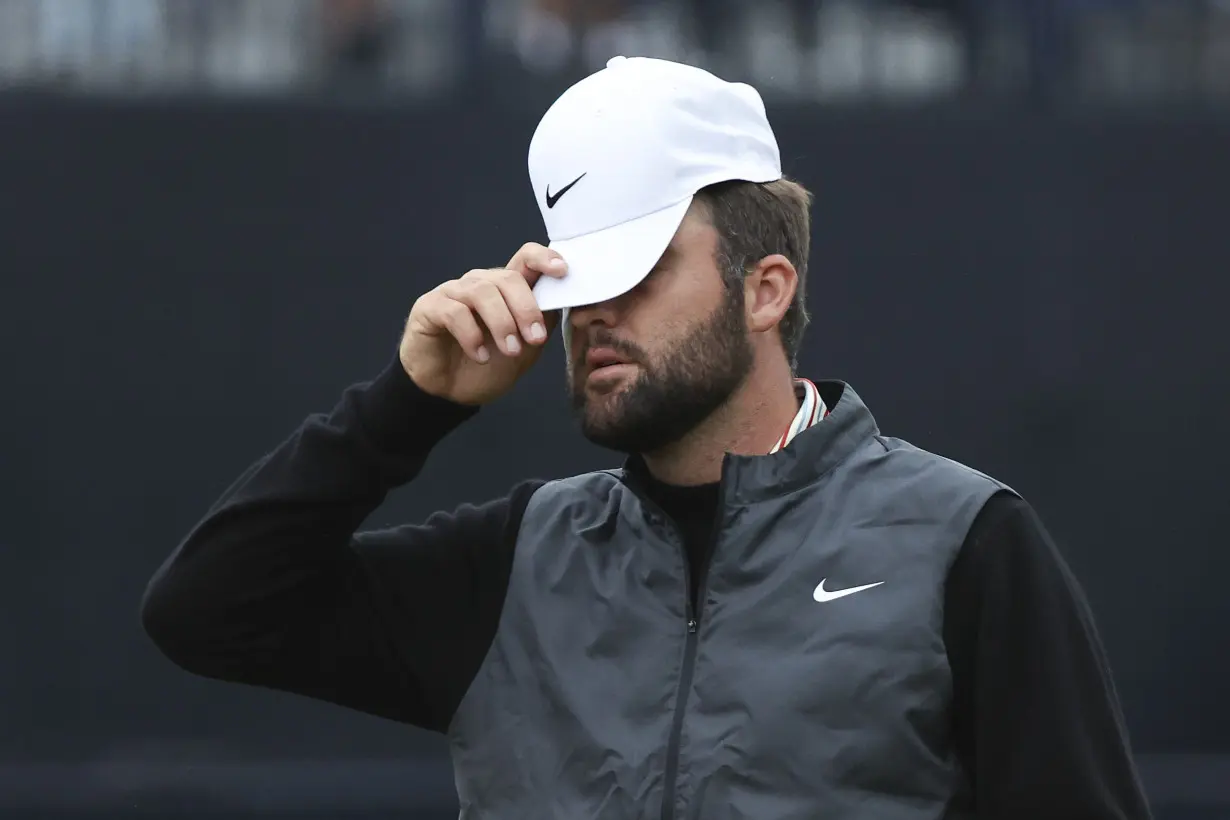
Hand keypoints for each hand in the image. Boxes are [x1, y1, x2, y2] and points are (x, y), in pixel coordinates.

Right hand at [399, 243, 566, 405]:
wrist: (448, 392)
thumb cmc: (486, 366)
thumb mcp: (525, 348)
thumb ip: (542, 323)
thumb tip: (563, 301)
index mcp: (504, 289)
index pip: (525, 258)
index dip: (544, 258)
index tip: (562, 271)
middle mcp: (478, 284)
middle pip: (508, 278)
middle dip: (526, 309)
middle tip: (535, 338)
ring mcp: (452, 293)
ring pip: (482, 292)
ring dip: (502, 323)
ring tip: (511, 351)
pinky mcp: (429, 307)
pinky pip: (454, 312)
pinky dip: (472, 336)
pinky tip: (480, 356)